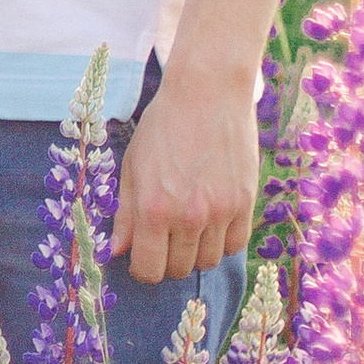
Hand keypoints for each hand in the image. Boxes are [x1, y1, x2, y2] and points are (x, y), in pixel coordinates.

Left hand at [110, 67, 258, 282]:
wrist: (207, 94)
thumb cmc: (162, 128)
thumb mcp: (132, 168)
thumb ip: (125, 215)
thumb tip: (118, 253)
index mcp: (154, 208)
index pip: (149, 269)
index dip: (143, 269)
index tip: (143, 258)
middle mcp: (189, 216)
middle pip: (179, 269)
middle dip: (167, 261)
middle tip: (164, 240)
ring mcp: (221, 211)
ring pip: (208, 261)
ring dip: (195, 252)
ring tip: (187, 228)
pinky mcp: (245, 202)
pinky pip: (235, 245)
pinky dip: (222, 242)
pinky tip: (211, 223)